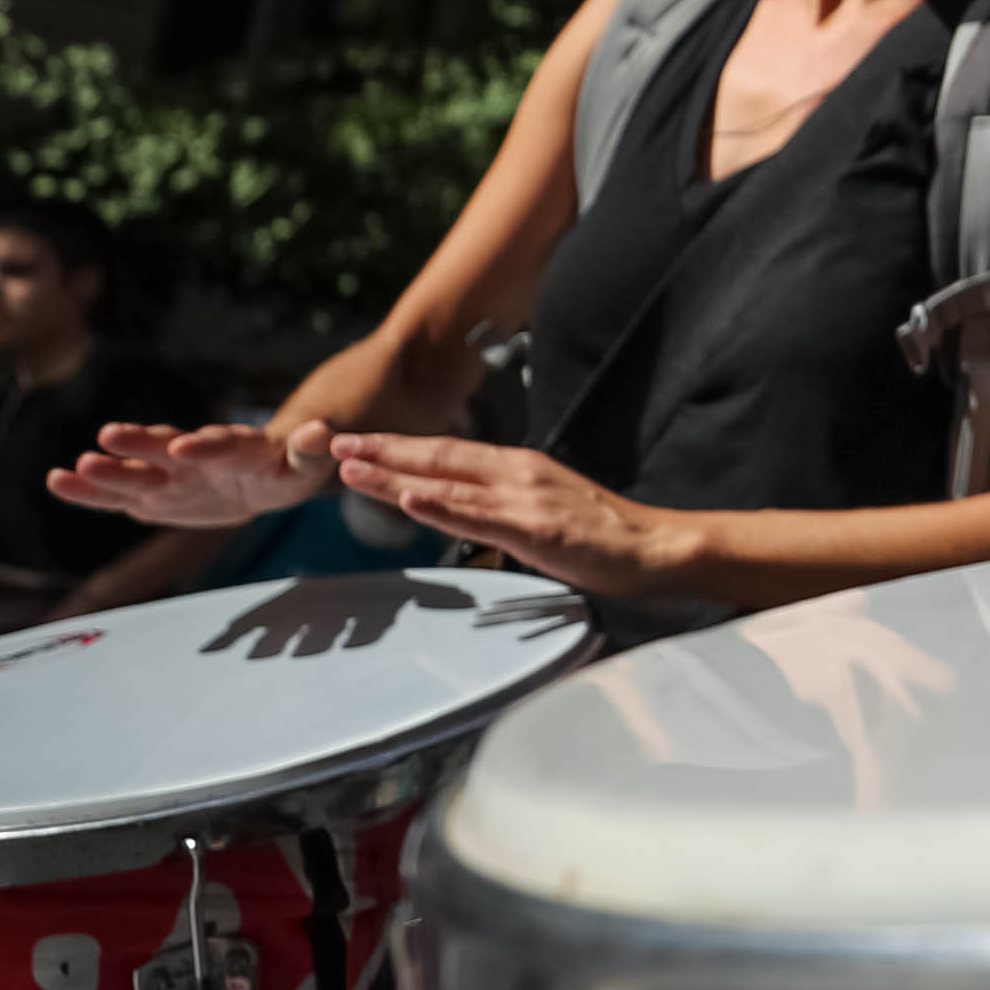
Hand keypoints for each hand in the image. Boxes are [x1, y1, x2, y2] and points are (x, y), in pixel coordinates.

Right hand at [54, 420, 335, 528]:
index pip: (225, 445)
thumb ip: (312, 449)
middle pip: (169, 449)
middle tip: (109, 437)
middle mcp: (197, 457)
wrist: (261, 476)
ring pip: (138, 471)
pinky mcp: (154, 496)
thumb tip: (323, 432)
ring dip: (109, 471)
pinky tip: (58, 481)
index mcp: (240, 450)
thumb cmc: (287, 466)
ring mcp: (172, 475)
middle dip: (142, 446)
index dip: (209, 447)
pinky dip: (90, 492)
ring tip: (71, 468)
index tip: (186, 446)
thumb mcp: (308, 461)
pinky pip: (118, 497)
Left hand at [328, 433, 702, 599]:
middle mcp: (517, 473)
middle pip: (438, 458)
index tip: (357, 443)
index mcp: (519, 467)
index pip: (447, 453)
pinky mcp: (535, 530)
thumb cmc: (605, 534)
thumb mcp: (546, 509)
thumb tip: (464, 509)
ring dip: (395, 476)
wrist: (656, 546)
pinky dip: (441, 507)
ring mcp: (525, 500)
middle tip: (334, 444)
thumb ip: (504, 504)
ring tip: (352, 469)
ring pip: (448, 484)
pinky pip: (479, 518)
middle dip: (382, 451)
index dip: (398, 447)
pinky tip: (410, 500)